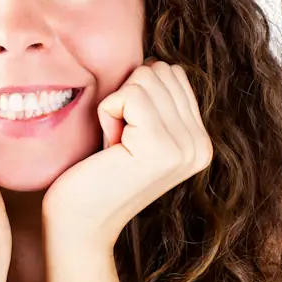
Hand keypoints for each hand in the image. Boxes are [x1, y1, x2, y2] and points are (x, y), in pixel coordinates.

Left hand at [42, 58, 212, 249]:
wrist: (80, 221)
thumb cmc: (97, 169)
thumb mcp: (138, 130)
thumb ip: (158, 100)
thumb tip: (157, 60)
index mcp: (201, 140)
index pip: (172, 73)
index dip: (136, 93)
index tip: (128, 134)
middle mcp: (201, 145)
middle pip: (160, 70)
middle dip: (127, 95)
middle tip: (119, 140)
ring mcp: (185, 148)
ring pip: (144, 79)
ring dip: (116, 106)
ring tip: (115, 145)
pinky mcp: (160, 148)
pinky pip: (127, 95)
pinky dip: (107, 113)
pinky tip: (109, 147)